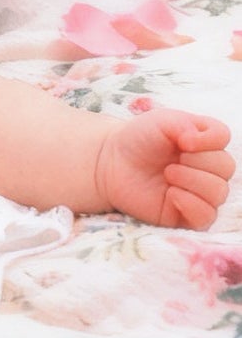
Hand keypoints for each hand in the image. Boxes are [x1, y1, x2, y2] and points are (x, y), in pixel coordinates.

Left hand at [93, 108, 234, 230]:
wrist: (110, 163)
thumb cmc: (137, 139)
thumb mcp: (161, 121)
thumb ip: (186, 124)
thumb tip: (199, 143)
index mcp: (203, 140)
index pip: (224, 137)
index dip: (209, 140)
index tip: (183, 141)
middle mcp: (206, 167)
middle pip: (226, 166)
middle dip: (198, 161)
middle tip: (171, 161)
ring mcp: (198, 192)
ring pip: (219, 192)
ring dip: (194, 181)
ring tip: (168, 174)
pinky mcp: (187, 215)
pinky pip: (207, 217)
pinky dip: (192, 204)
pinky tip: (171, 194)